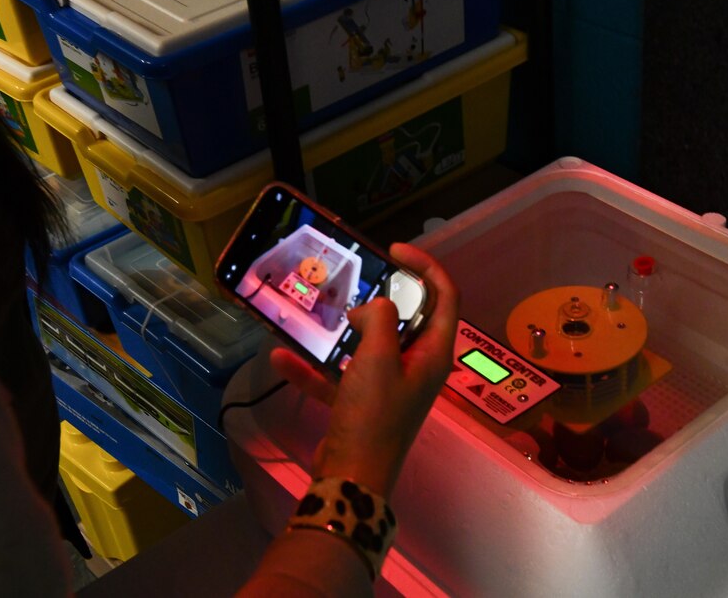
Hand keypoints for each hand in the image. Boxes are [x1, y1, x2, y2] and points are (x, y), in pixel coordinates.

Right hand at [270, 242, 458, 495]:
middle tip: (356, 281)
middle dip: (382, 297)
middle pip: (409, 317)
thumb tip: (372, 309)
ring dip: (347, 330)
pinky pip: (339, 375)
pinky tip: (283, 358)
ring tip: (324, 314)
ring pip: (372, 344)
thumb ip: (379, 318)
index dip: (426, 267)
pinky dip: (315, 367)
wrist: (351, 476)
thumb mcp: (378, 357)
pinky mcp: (362, 402)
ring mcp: (389, 385)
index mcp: (434, 352)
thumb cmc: (373, 414)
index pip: (445, 296)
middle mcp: (417, 365)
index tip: (394, 250)